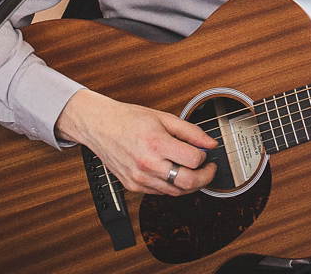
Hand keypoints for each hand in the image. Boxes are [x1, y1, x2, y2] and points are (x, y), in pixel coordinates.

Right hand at [55, 89, 217, 195]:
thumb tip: (210, 143)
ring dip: (189, 184)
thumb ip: (190, 132)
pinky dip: (172, 186)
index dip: (205, 157)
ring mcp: (139, 178)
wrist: (100, 126)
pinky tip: (173, 174)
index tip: (205, 153)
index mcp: (156, 144)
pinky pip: (161, 193)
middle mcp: (147, 164)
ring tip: (192, 171)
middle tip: (208, 170)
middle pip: (187, 183)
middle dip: (205, 178)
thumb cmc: (129, 119)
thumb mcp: (164, 118)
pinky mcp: (133, 186)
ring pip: (175, 192)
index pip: (193, 160)